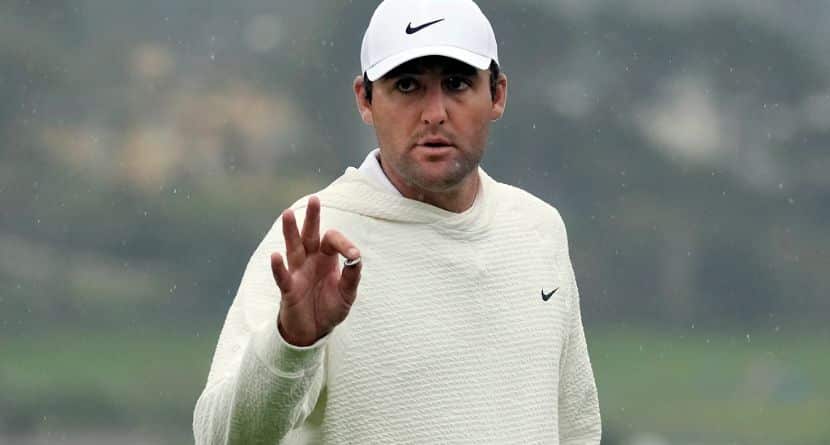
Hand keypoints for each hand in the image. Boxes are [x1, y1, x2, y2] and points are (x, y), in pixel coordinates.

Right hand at [270, 196, 361, 346]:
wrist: (314, 332)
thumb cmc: (330, 308)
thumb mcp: (348, 294)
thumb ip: (352, 276)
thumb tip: (356, 258)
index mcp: (326, 259)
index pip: (332, 241)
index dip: (344, 244)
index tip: (354, 255)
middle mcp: (310, 261)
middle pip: (310, 235)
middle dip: (312, 218)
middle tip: (315, 199)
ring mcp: (297, 273)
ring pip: (293, 248)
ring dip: (290, 232)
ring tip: (288, 214)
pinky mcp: (288, 289)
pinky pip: (283, 276)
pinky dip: (278, 267)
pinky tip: (274, 255)